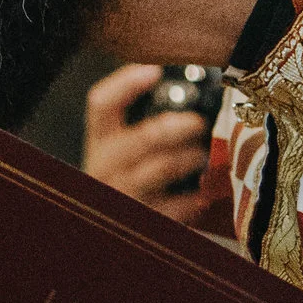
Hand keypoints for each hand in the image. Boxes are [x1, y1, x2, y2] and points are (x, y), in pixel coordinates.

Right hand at [84, 64, 211, 220]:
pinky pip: (179, 205)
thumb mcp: (120, 152)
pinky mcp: (146, 221)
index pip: (101, 104)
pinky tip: (202, 193)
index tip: (153, 71)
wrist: (108, 232)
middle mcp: (106, 167)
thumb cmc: (124, 181)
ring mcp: (125, 195)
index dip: (126, 84)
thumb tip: (190, 90)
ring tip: (202, 155)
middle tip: (199, 122)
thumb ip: (143, 124)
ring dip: (192, 157)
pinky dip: (197, 196)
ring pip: (165, 167)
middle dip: (180, 126)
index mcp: (99, 142)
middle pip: (145, 136)